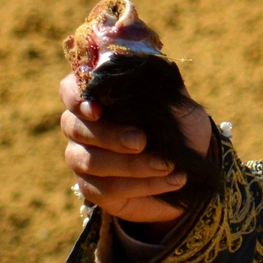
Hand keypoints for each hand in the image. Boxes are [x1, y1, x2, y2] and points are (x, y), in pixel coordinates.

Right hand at [58, 72, 212, 226]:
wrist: (192, 169)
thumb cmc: (179, 130)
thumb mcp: (179, 107)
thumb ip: (164, 91)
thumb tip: (154, 74)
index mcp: (98, 98)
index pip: (70, 90)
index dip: (76, 97)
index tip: (97, 108)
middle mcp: (81, 127)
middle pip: (75, 128)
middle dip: (110, 135)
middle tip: (141, 141)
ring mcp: (82, 158)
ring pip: (91, 162)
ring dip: (132, 165)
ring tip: (167, 165)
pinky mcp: (93, 188)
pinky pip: (108, 189)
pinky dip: (145, 184)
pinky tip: (174, 180)